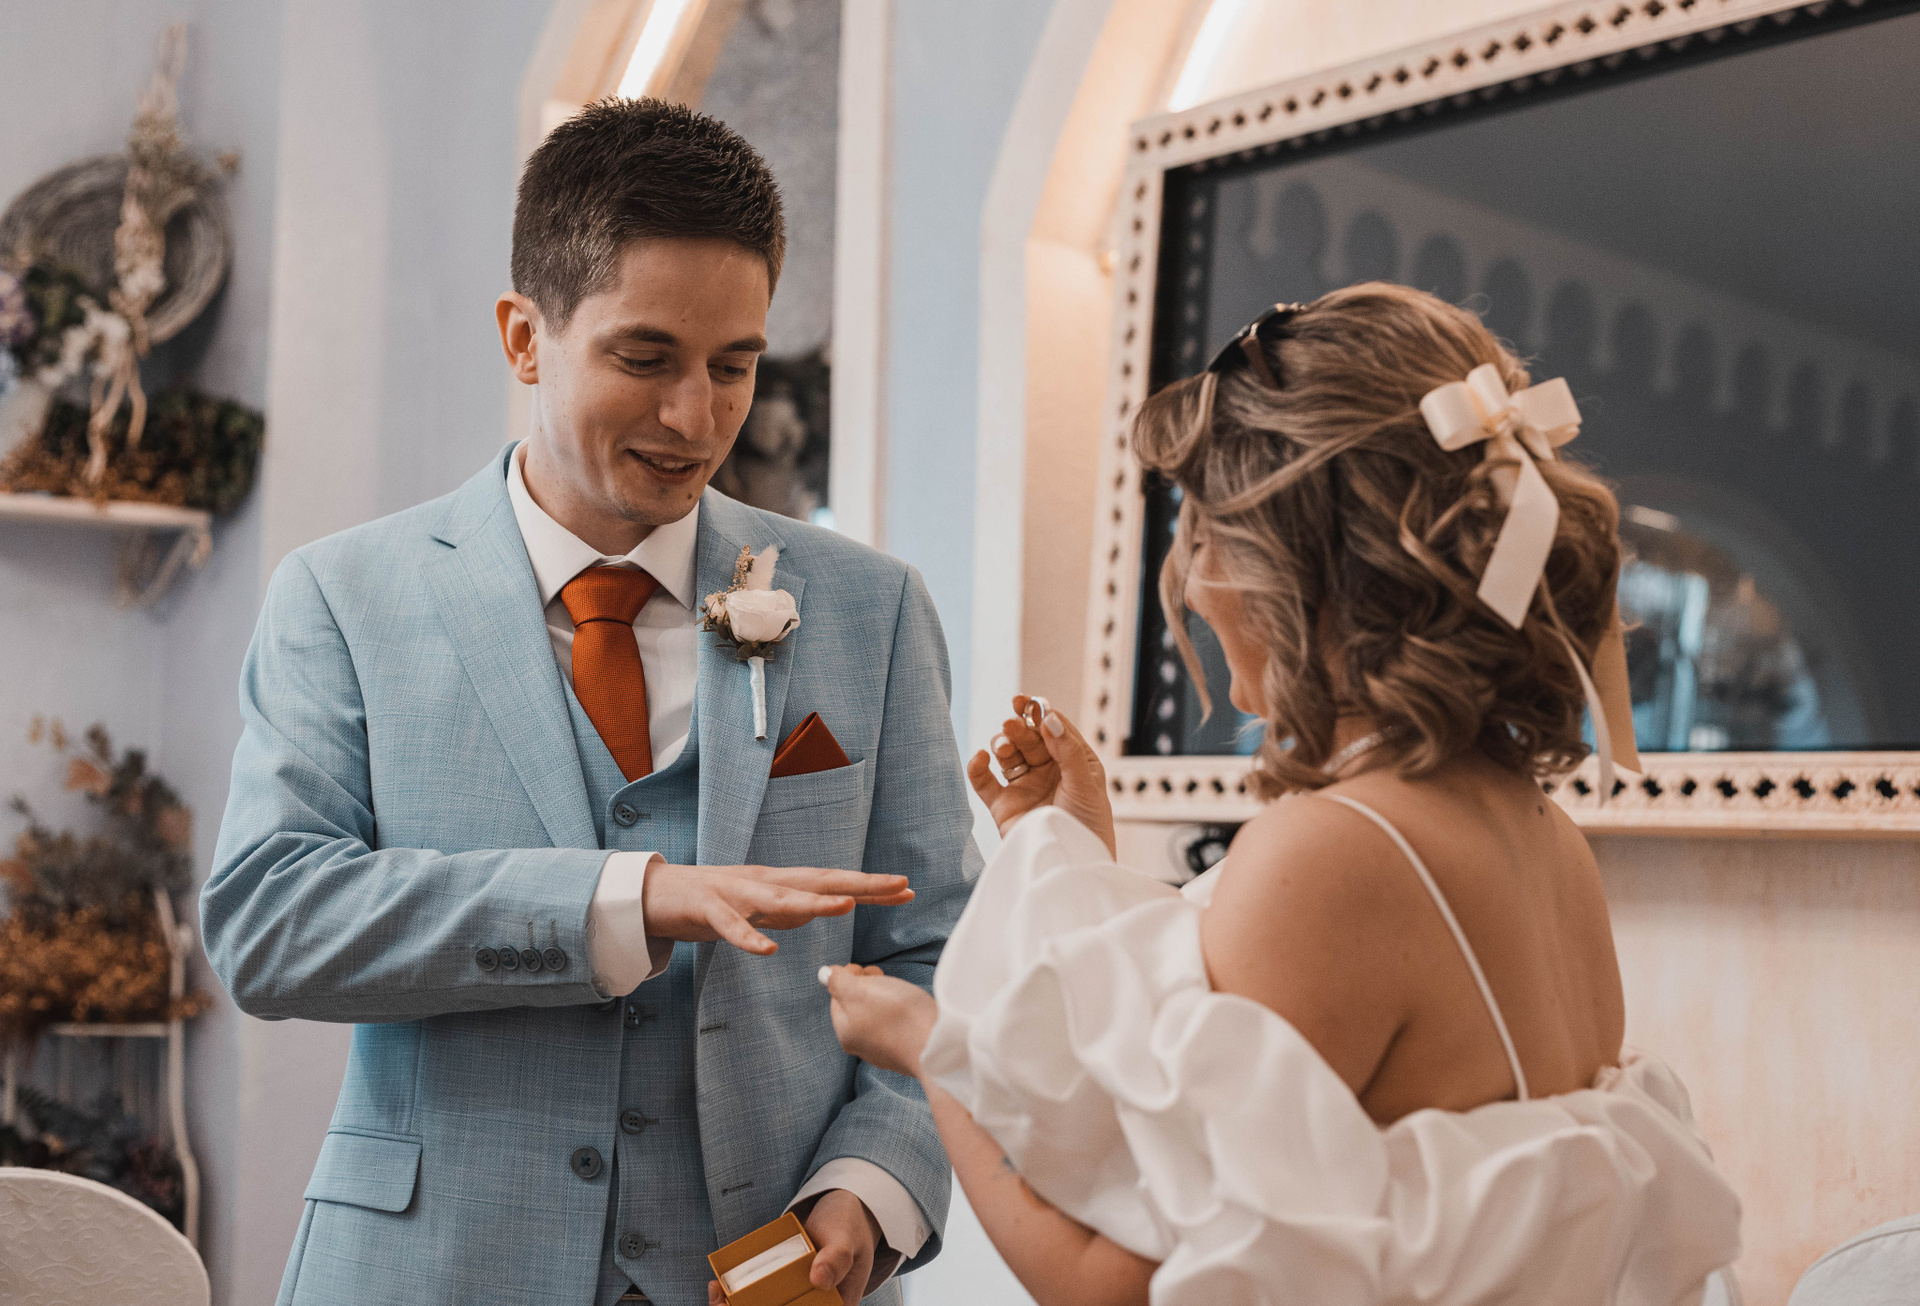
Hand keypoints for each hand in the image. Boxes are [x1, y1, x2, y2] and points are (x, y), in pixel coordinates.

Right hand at [643, 864, 912, 955]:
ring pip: (779, 898)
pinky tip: (767, 951)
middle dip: (859, 884)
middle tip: (898, 886)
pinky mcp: (706, 907)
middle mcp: (764, 882)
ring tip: (844, 907)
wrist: (656, 892)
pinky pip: (730, 925)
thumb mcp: (757, 908)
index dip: (869, 886)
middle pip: (818, 881)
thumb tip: (817, 913)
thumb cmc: (711, 901)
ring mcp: (736, 892)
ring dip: (812, 902)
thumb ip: (786, 910)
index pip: (832, 883)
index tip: (907, 889)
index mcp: (779, 883)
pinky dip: (748, 937)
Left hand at [702, 1185, 885, 1305]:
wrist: (842, 1210)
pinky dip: (735, 1296)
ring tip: (717, 1296)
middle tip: (722, 1304)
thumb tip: (819, 1279)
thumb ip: (836, 1257)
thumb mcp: (845, 1237)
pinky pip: (756, 1296)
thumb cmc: (848, 1225)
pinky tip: (718, 1288)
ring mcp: (796, 1297)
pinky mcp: (780, 1286)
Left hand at [822, 964, 936, 1079]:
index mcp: (845, 1033)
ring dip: (883, 998)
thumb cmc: (897, 1016)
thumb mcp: (859, 991)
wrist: (937, 1045)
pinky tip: (909, 1008)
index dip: (849, 977)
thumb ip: (838, 981)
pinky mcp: (905, 1051)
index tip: (866, 969)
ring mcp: (884, 1052)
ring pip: (876, 1016)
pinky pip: (894, 1026)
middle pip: (857, 1008)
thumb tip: (824, 974)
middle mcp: (861, 1047)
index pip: (837, 998)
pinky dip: (898, 1012)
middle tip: (881, 976)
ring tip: (897, 990)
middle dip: (867, 987)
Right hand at [966, 695, 1116, 856]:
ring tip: (1004, 748)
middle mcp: (1047, 770)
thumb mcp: (1085, 785)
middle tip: (1012, 724)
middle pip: (1028, 738)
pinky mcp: (1003, 805)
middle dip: (1019, 728)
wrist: (1072, 866)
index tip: (1026, 702)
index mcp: (1072, 761)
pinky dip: (978, 767)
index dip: (1039, 713)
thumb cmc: (1089, 826)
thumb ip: (1067, 751)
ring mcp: (1024, 786)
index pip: (1053, 728)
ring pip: (1006, 755)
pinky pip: (984, 781)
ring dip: (1002, 745)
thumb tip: (1048, 717)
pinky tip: (981, 758)